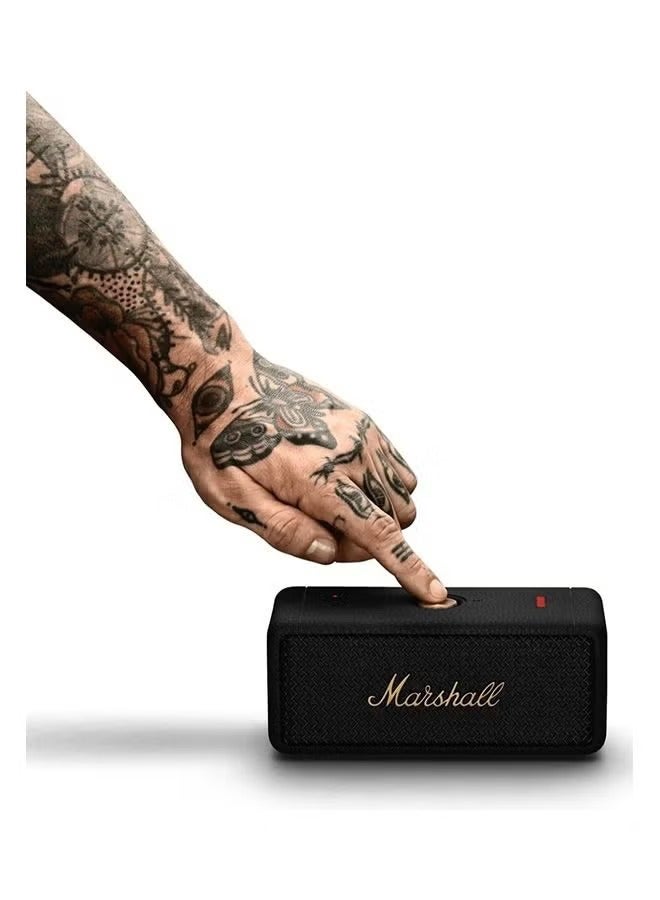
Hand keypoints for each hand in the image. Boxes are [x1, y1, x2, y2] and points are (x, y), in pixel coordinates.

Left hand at [179, 346, 451, 606]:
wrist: (223, 381)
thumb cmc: (221, 437)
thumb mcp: (232, 499)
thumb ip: (285, 532)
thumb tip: (327, 552)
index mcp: (318, 476)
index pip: (378, 533)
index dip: (409, 569)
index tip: (432, 591)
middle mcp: (350, 452)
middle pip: (393, 520)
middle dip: (364, 539)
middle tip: (315, 526)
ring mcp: (362, 434)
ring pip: (401, 496)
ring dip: (377, 513)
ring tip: (326, 501)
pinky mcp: (365, 424)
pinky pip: (397, 469)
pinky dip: (382, 487)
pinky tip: (343, 483)